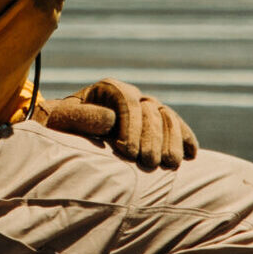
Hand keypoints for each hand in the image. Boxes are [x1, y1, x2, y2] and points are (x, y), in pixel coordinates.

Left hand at [34, 78, 198, 168]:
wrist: (66, 131)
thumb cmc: (60, 126)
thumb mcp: (60, 120)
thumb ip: (81, 117)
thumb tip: (110, 119)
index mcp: (108, 89)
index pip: (126, 101)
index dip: (130, 125)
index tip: (128, 152)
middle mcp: (131, 95)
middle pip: (149, 110)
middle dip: (152, 137)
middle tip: (149, 163)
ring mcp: (146, 107)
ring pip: (166, 117)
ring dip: (171, 140)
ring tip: (170, 164)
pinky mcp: (156, 122)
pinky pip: (176, 126)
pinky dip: (185, 138)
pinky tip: (192, 155)